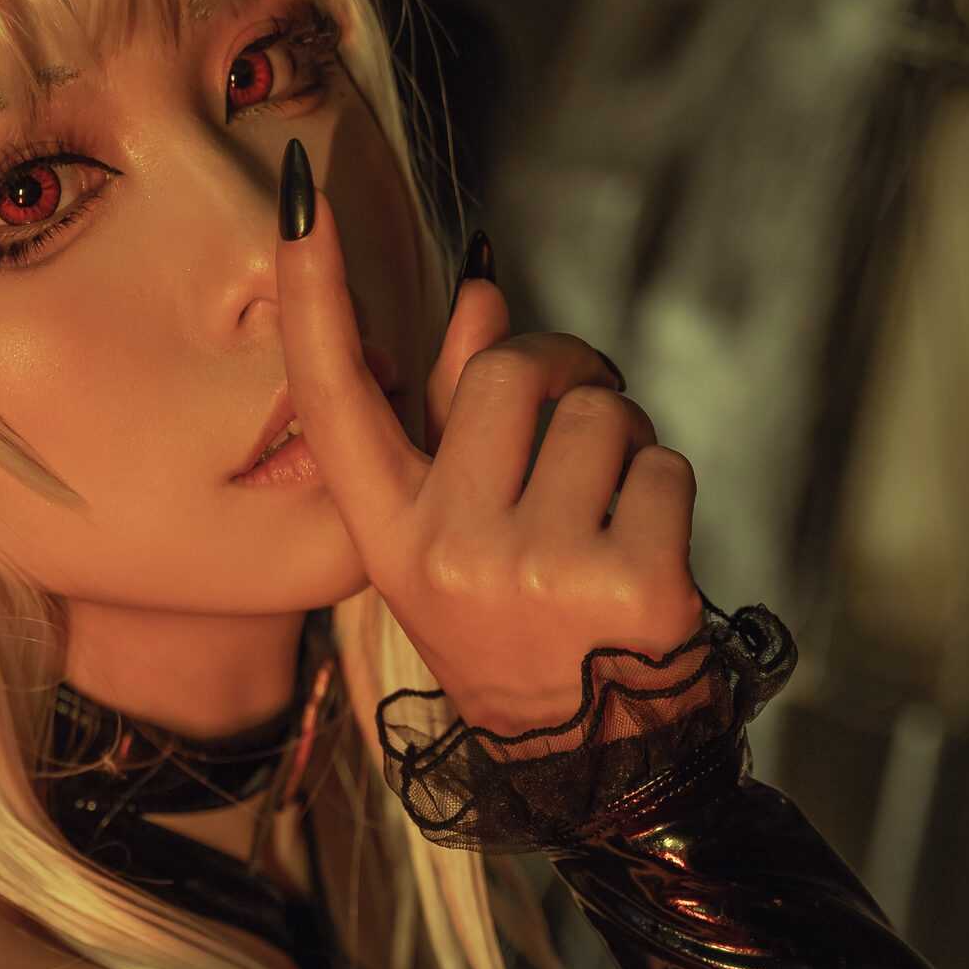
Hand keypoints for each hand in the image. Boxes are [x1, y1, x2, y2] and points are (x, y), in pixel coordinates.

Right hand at [275, 150, 702, 733]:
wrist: (593, 768)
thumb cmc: (526, 633)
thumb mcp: (461, 541)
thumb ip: (459, 418)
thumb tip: (480, 291)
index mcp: (390, 538)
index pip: (337, 399)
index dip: (316, 297)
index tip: (302, 199)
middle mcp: (447, 552)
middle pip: (512, 368)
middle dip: (565, 379)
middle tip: (576, 443)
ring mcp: (535, 568)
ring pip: (601, 414)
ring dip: (622, 449)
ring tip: (603, 525)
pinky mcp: (627, 582)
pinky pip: (664, 466)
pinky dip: (666, 497)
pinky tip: (642, 560)